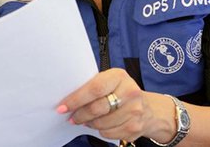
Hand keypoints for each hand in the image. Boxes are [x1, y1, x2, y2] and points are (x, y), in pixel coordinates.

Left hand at [57, 68, 174, 141]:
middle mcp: (130, 92)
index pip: (95, 88)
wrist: (147, 107)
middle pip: (97, 108)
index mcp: (119, 76)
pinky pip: (109, 133)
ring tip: (88, 119)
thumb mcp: (109, 81)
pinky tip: (102, 124)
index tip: (63, 107)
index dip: (76, 99)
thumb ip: (92, 86)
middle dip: (80, 114)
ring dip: (90, 123)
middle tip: (72, 117)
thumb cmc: (120, 92)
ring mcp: (135, 111)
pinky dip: (101, 130)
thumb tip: (68, 100)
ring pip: (101, 123)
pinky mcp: (135, 127)